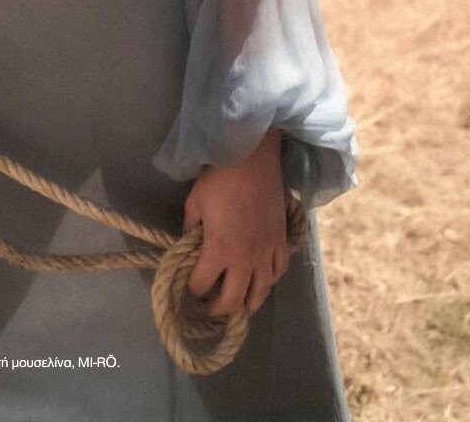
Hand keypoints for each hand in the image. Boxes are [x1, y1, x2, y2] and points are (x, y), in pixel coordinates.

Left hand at [181, 128, 288, 319]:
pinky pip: (279, 271)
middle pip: (233, 300)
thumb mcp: (194, 203)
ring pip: (261, 292)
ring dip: (248, 304)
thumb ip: (190, 230)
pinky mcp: (282, 241)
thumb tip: (189, 246)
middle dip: (218, 310)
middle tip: (210, 310)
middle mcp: (246, 259)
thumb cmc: (219, 178)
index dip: (192, 291)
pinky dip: (270, 281)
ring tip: (239, 307)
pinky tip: (263, 279)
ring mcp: (267, 252)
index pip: (203, 285)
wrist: (252, 158)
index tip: (187, 291)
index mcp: (219, 250)